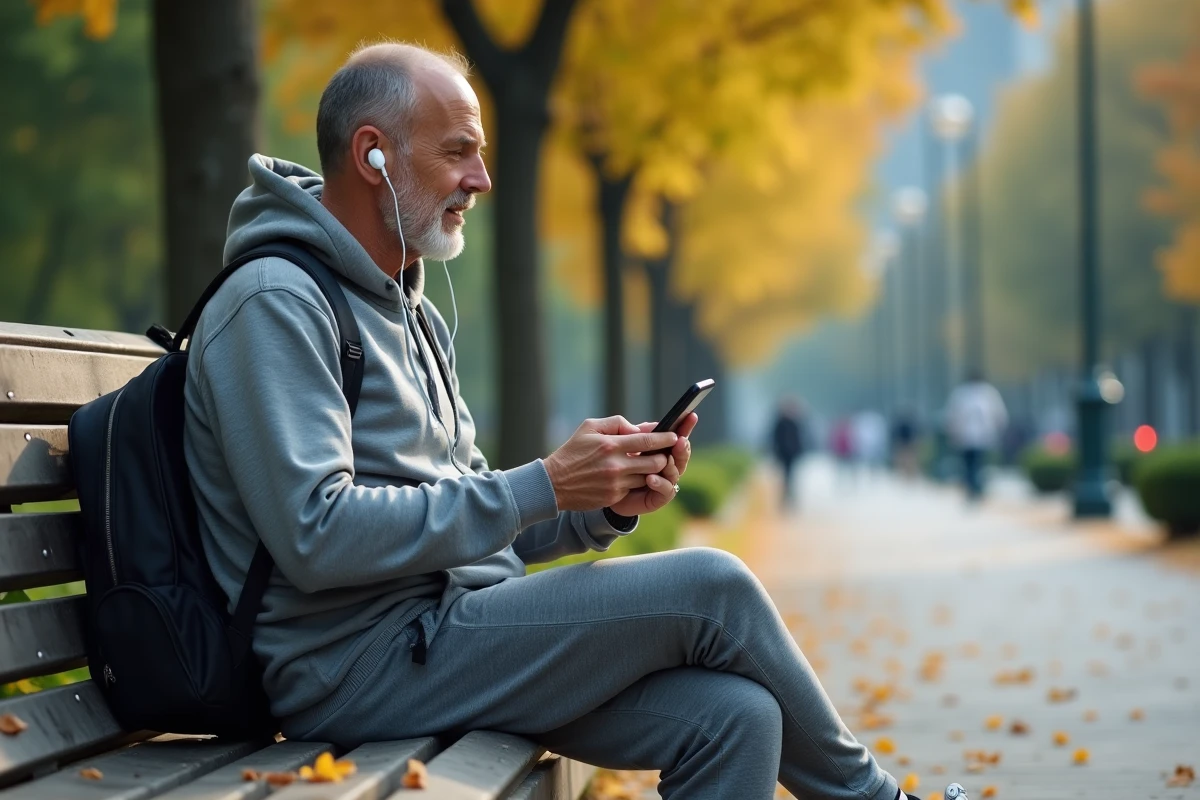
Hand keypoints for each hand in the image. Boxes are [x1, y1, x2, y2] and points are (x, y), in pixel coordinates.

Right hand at [543, 416, 675, 510]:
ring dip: (652, 471)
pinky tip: (634, 476)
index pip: (647, 441)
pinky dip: (637, 481)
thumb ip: (617, 424)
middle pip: (654, 462)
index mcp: (611, 445)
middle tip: (666, 452)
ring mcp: (616, 483)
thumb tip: (639, 428)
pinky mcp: (614, 497)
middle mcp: (616, 465)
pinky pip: (634, 488)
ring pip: (648, 477)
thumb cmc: (573, 451)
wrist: (554, 483)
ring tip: (653, 464)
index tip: (674, 435)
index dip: (665, 438)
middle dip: (664, 457)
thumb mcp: (590, 428)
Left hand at [608, 413, 697, 516]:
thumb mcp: (614, 442)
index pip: (675, 436)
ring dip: (671, 465)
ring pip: (676, 472)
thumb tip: (652, 426)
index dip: (684, 426)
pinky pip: (667, 491)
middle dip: (683, 447)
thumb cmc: (606, 463)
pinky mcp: (657, 498)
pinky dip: (662, 484)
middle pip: (681, 455)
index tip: (690, 416)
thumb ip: (632, 432)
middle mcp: (663, 464)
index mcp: (657, 449)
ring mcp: (662, 481)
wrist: (595, 490)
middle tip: (680, 441)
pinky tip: (651, 479)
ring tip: (665, 460)